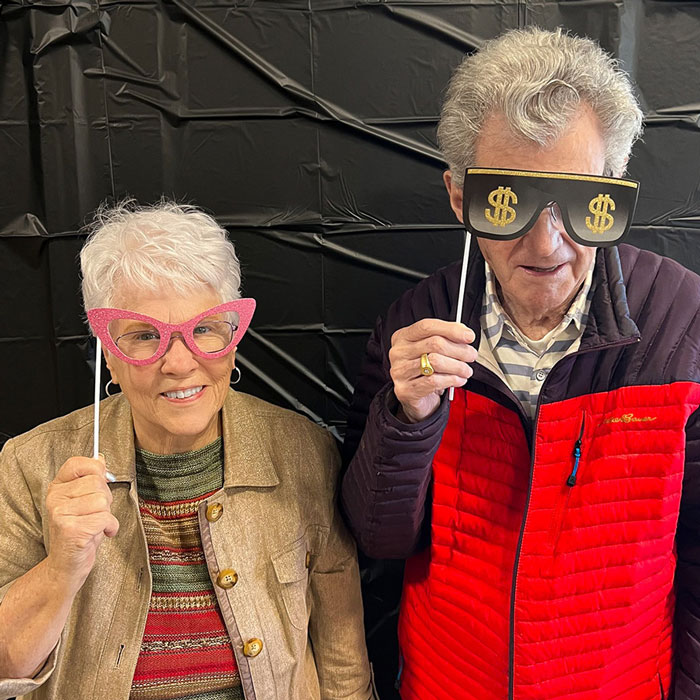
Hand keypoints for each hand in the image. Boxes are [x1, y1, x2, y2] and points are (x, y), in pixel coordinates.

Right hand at [45, 456, 118, 590]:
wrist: (67, 566)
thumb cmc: (80, 532)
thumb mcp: (84, 502)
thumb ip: (91, 480)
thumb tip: (101, 459)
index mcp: (57, 488)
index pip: (77, 464)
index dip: (96, 469)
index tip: (101, 479)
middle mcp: (55, 499)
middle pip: (97, 483)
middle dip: (105, 499)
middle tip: (96, 514)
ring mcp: (61, 514)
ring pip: (102, 500)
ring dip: (107, 514)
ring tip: (95, 524)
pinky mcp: (71, 529)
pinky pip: (105, 518)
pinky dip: (110, 527)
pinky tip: (100, 534)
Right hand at [389, 319, 476, 422]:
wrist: (416, 397)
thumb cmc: (425, 370)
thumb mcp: (432, 350)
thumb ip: (446, 338)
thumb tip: (465, 334)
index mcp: (403, 337)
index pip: (427, 326)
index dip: (451, 329)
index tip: (469, 336)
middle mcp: (398, 352)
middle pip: (434, 343)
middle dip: (459, 350)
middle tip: (471, 356)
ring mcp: (399, 371)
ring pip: (436, 362)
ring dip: (458, 366)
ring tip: (466, 370)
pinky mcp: (405, 390)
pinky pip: (434, 381)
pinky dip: (452, 380)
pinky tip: (458, 380)